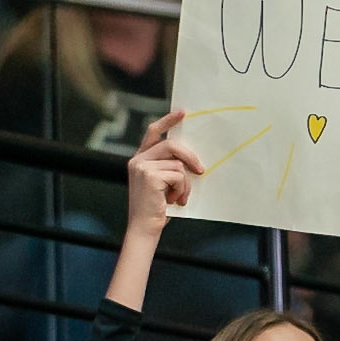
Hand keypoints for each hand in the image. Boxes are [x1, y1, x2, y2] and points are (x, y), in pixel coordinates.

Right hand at [125, 111, 202, 234]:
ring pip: (178, 163)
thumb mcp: (164, 184)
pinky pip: (178, 175)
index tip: (183, 113)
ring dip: (185, 183)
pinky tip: (174, 201)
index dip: (168, 121)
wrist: (145, 227)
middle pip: (171, 145)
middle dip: (190, 157)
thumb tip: (192, 159)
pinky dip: (182, 189)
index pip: (153, 132)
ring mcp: (142, 166)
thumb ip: (170, 167)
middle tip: (201, 171)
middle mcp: (138, 160)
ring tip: (179, 197)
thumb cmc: (157, 208)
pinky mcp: (149, 175)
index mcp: (140, 159)